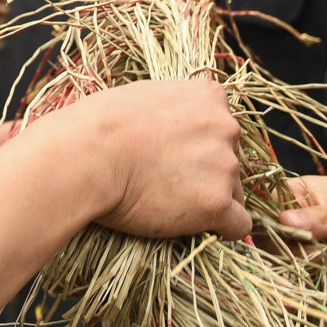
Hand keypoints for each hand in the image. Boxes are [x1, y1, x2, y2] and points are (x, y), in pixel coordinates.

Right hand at [83, 79, 248, 239]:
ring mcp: (225, 166)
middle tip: (170, 184)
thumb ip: (174, 108)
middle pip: (231, 160)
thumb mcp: (146, 96)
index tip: (179, 158)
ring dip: (210, 200)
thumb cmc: (102, 126)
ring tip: (170, 205)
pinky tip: (197, 228)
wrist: (88, 156)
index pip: (224, 127)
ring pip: (234, 193)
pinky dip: (222, 229)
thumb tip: (173, 126)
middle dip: (209, 175)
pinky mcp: (217, 203)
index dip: (203, 147)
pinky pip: (238, 225)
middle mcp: (227, 127)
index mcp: (210, 97)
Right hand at [281, 177, 326, 300]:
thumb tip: (284, 220)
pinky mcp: (317, 283)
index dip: (274, 227)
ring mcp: (304, 258)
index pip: (265, 213)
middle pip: (276, 251)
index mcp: (296, 199)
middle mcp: (293, 229)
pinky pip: (316, 293)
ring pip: (297, 274)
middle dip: (314, 252)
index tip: (297, 233)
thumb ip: (324, 216)